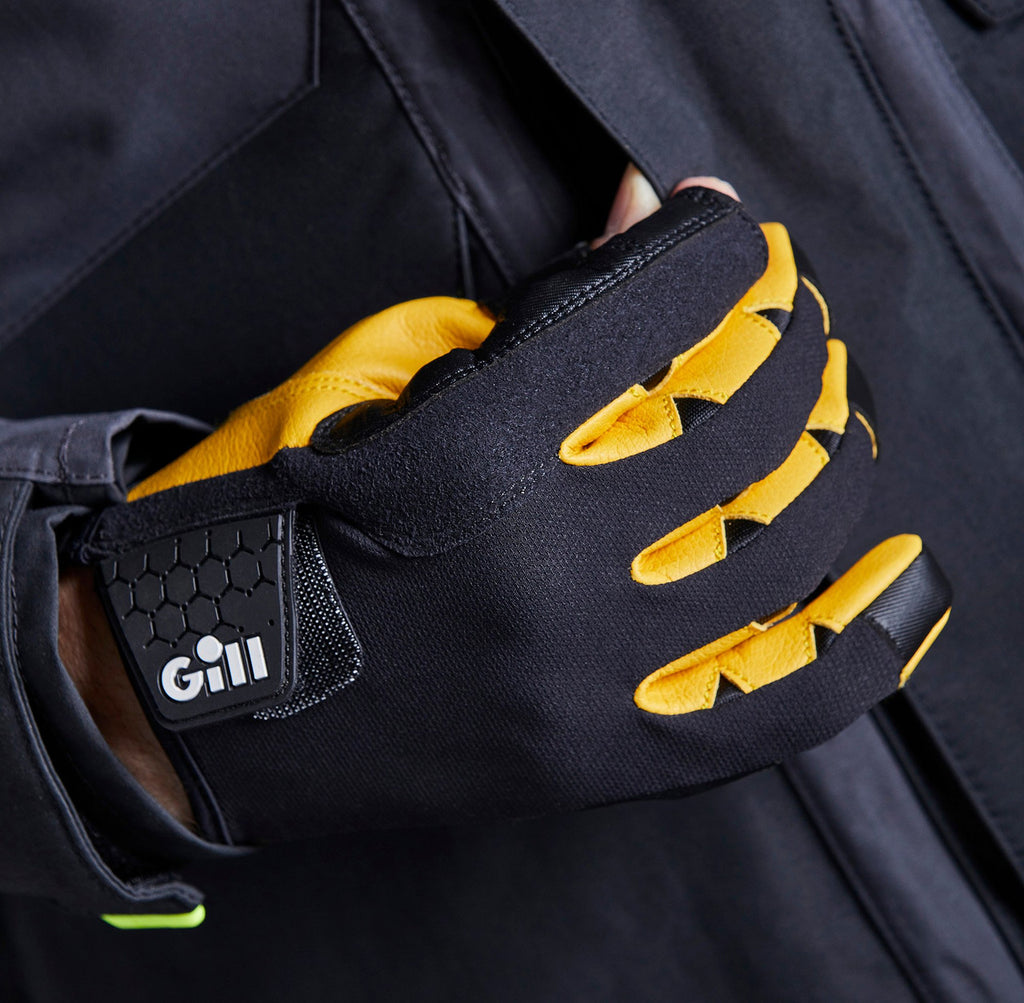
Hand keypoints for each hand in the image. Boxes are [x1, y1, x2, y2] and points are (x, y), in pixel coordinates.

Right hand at [64, 175, 949, 842]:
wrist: (209, 691)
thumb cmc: (277, 522)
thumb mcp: (374, 382)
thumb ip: (532, 304)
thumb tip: (647, 217)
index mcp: (474, 454)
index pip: (654, 309)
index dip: (715, 249)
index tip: (727, 233)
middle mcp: (549, 568)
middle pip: (744, 424)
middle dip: (792, 338)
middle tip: (791, 315)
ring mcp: (588, 677)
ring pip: (782, 549)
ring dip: (838, 458)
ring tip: (839, 417)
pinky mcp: (601, 760)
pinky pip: (777, 706)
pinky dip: (861, 638)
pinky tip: (900, 573)